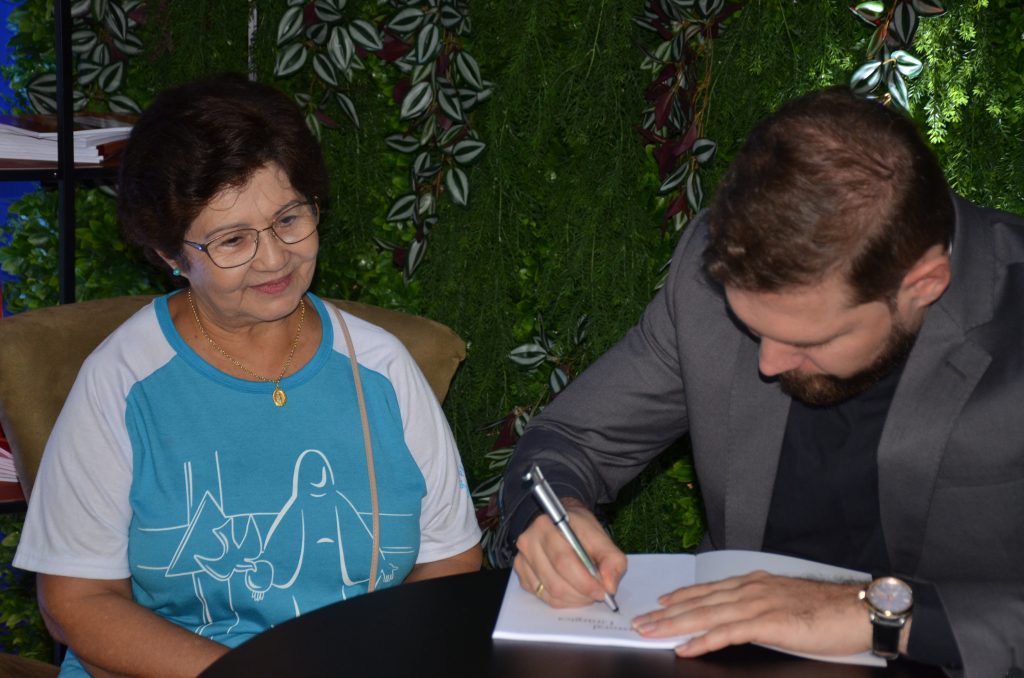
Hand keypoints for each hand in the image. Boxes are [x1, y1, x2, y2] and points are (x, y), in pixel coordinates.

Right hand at [512, 498, 626, 607]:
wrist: (556, 522)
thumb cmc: (578, 528)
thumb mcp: (600, 535)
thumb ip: (612, 559)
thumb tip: (610, 586)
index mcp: (547, 525)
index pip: (564, 561)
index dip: (584, 581)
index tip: (602, 591)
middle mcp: (529, 542)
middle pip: (556, 582)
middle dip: (582, 594)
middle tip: (597, 595)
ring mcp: (522, 559)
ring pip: (550, 593)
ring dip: (574, 599)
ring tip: (587, 592)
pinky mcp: (522, 574)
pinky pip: (544, 597)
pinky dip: (563, 600)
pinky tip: (573, 591)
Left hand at [632, 571, 873, 657]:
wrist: (859, 610)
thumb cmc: (829, 611)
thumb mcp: (788, 603)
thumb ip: (764, 608)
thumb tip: (745, 620)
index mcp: (756, 584)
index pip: (710, 590)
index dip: (682, 597)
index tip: (660, 603)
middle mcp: (751, 589)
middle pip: (700, 602)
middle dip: (666, 613)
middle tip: (640, 622)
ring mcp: (757, 604)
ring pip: (705, 615)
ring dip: (674, 625)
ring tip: (651, 633)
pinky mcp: (767, 623)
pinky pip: (726, 632)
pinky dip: (702, 640)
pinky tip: (685, 647)